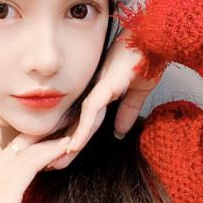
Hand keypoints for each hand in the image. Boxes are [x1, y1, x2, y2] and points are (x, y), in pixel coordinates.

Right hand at [0, 113, 70, 202]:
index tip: (24, 131)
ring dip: (54, 141)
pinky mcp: (13, 184)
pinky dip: (53, 152)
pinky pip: (36, 160)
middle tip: (60, 127)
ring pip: (33, 146)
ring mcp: (4, 171)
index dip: (7, 124)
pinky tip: (65, 148)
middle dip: (40, 130)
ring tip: (71, 137)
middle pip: (20, 134)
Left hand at [45, 27, 161, 170]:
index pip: (82, 122)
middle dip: (63, 146)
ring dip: (68, 144)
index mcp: (99, 94)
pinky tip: (73, 145)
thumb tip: (120, 132)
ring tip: (55, 162)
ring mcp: (99, 89)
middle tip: (48, 166)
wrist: (154, 36)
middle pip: (76, 125)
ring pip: (80, 122)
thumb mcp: (137, 91)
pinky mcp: (107, 86)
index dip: (72, 140)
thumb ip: (127, 111)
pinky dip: (83, 128)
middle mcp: (94, 92)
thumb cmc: (145, 57)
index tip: (61, 158)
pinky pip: (92, 111)